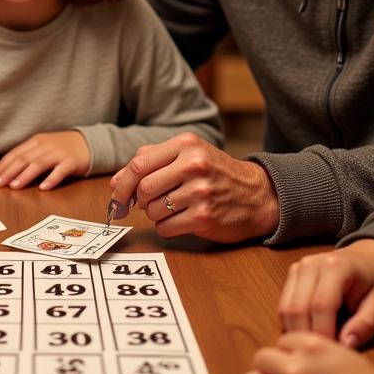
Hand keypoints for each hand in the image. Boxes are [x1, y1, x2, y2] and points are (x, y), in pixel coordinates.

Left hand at [0, 131, 90, 190]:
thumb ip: (29, 156)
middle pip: (24, 159)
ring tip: (14, 186)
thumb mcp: (44, 147)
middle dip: (9, 172)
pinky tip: (43, 188)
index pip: (15, 153)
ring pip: (39, 164)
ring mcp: (59, 153)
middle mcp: (46, 145)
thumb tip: (8, 172)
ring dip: (25, 175)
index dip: (3, 166)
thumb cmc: (63, 148)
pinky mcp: (72, 161)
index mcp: (36, 141)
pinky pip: (60, 170)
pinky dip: (51, 179)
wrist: (90, 143)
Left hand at [109, 133, 279, 242]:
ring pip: (152, 210)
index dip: (122, 183)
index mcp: (186, 145)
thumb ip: (151, 160)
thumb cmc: (216, 173)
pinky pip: (165, 228)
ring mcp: (200, 192)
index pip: (139, 164)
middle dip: (139, 200)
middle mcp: (194, 165)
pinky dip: (166, 228)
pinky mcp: (204, 217)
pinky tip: (181, 220)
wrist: (257, 195)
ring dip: (155, 214)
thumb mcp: (188, 154)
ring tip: (173, 208)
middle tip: (148, 203)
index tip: (117, 196)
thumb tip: (115, 182)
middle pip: (143, 188)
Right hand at [278, 240, 373, 346]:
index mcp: (336, 267)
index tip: (333, 352)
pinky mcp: (291, 274)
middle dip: (307, 336)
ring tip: (316, 344)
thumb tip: (346, 344)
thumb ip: (366, 324)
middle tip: (322, 353)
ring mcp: (298, 267)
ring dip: (297, 332)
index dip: (324, 332)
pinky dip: (292, 324)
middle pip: (298, 308)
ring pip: (286, 309)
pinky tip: (309, 332)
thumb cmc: (373, 281)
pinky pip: (283, 306)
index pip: (321, 306)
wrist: (365, 257)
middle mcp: (311, 264)